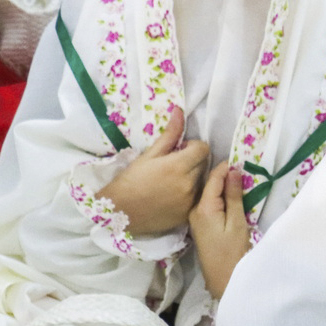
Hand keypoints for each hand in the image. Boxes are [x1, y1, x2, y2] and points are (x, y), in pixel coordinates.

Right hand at [98, 107, 211, 238]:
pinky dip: (190, 194)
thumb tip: (179, 111)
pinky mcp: (188, 214)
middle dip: (193, 160)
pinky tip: (172, 195)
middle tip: (174, 164)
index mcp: (178, 166)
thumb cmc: (131, 179)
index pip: (203, 148)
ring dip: (193, 177)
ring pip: (202, 182)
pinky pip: (197, 198)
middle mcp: (189, 184)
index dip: (193, 146)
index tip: (180, 149)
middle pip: (204, 164)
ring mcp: (190, 201)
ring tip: (172, 180)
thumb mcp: (149, 154)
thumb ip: (169, 134)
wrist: (121, 211)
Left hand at [191, 163, 250, 299]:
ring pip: (207, 194)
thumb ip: (234, 196)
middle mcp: (194, 209)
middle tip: (240, 168)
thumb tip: (233, 170)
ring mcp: (195, 217)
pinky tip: (227, 197)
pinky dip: (217, 197)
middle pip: (208, 184)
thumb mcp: (237, 222)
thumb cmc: (232, 252)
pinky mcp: (198, 225)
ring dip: (220, 186)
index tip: (239, 159)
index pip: (214, 178)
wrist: (221, 279)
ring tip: (236, 180)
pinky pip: (206, 204)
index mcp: (204, 207)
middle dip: (223, 175)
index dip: (226, 167)